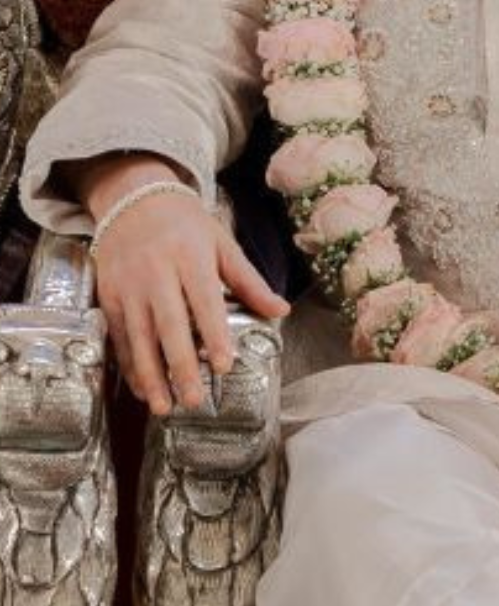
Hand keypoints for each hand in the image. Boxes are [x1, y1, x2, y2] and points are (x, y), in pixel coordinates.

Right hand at [77, 155, 288, 414]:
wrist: (135, 199)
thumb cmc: (187, 225)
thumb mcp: (222, 244)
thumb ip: (250, 281)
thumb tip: (281, 311)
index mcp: (190, 257)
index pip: (204, 301)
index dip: (214, 334)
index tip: (224, 365)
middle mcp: (157, 273)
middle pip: (169, 325)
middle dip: (180, 365)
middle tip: (193, 400)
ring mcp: (128, 285)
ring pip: (139, 336)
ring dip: (150, 375)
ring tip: (164, 406)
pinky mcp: (108, 295)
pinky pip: (119, 335)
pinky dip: (129, 365)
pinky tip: (140, 388)